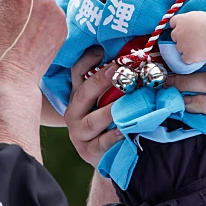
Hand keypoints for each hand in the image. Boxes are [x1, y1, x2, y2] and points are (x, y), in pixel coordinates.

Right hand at [64, 48, 123, 167]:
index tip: (101, 50)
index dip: (87, 60)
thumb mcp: (108, 100)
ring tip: (128, 102)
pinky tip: (126, 129)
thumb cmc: (109, 122)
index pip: (77, 73)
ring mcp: (79, 133)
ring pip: (93, 120)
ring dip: (111, 110)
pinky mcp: (88, 151)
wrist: (106, 155)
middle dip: (101, 80)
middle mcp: (73, 112)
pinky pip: (102, 142)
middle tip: (119, 71)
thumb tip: (132, 59)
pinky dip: (115, 135)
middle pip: (84, 93)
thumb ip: (115, 82)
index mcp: (77, 95)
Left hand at [169, 11, 205, 63]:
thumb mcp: (199, 16)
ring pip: (179, 48)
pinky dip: (190, 58)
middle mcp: (179, 32)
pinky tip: (199, 55)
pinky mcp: (188, 55)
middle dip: (181, 38)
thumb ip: (188, 20)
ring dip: (186, 48)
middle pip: (174, 36)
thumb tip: (184, 25)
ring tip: (198, 47)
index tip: (184, 29)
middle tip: (192, 39)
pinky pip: (185, 59)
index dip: (178, 26)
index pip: (172, 22)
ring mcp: (182, 45)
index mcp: (182, 20)